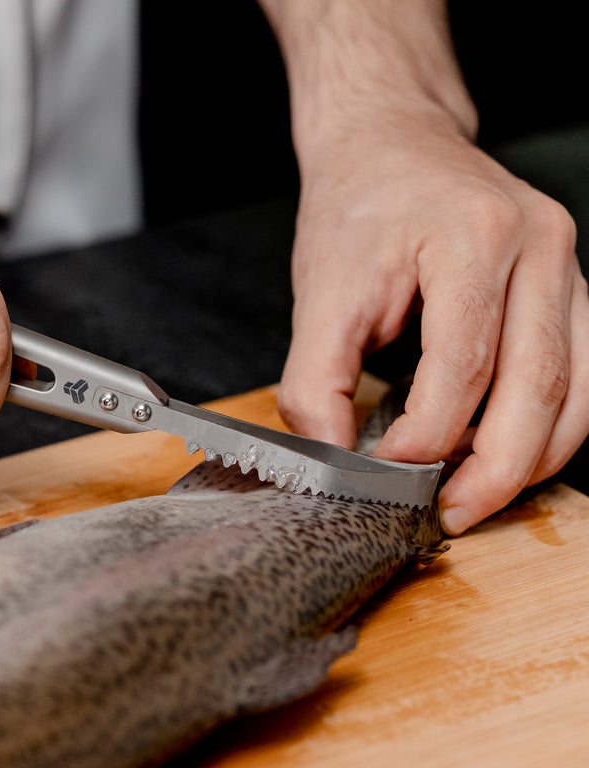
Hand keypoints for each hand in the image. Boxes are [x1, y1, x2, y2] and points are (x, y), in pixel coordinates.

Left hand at [276, 116, 588, 534]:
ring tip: (477, 496)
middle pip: (536, 387)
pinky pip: (583, 374)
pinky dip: (552, 427)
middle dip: (493, 470)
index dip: (424, 439)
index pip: (462, 368)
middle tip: (448, 514)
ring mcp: (568, 264)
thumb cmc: (356, 212)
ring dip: (531, 459)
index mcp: (472, 239)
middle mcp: (538, 247)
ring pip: (575, 390)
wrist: (391, 145)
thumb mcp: (317, 294)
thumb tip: (332, 462)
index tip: (383, 474)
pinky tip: (509, 455)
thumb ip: (314, 383)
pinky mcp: (572, 286)